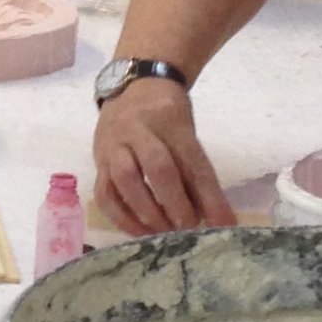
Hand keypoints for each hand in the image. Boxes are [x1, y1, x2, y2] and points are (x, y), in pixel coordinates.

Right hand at [93, 81, 235, 235]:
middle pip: (158, 167)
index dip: (209, 195)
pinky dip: (122, 218)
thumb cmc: (167, 116)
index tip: (223, 223)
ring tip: (164, 233)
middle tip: (188, 227)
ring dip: (147, 213)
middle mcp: (139, 129)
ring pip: (125, 179)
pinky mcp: (98, 162)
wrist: (132, 88)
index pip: (193, 161)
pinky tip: (139, 232)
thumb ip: (198, 175)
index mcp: (170, 120)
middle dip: (175, 203)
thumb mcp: (187, 134)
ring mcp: (113, 145)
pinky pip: (104, 193)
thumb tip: (217, 220)